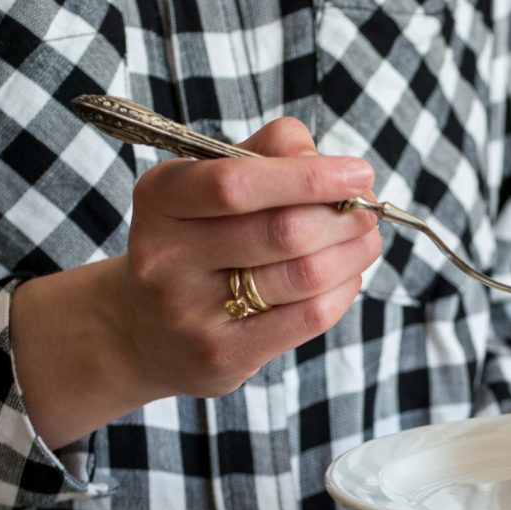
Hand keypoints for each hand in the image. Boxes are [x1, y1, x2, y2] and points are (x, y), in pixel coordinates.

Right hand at [11, 117, 380, 446]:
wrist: (142, 331)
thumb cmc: (197, 242)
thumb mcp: (210, 184)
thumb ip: (268, 154)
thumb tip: (329, 162)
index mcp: (162, 197)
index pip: (238, 182)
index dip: (310, 177)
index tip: (360, 174)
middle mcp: (166, 255)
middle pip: (283, 231)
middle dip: (343, 217)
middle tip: (368, 211)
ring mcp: (191, 311)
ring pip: (304, 274)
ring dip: (353, 253)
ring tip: (366, 240)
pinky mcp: (223, 354)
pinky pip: (309, 316)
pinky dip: (344, 289)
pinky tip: (348, 277)